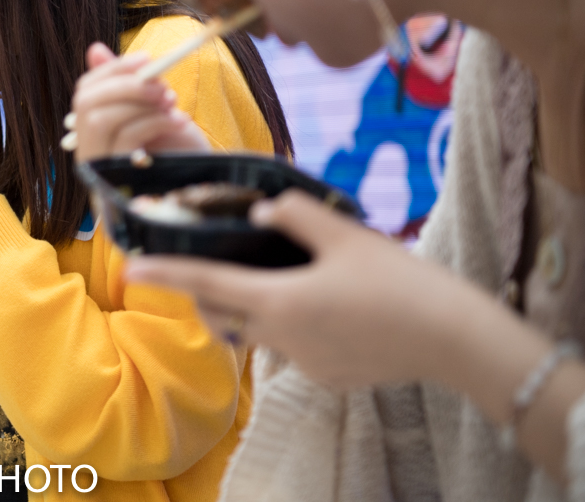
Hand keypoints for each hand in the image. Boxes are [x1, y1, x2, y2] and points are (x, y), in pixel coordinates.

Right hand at [70, 42, 209, 162]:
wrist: (198, 187)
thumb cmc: (172, 148)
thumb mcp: (149, 110)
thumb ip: (124, 84)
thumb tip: (94, 48)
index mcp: (93, 131)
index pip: (85, 92)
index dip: (112, 70)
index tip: (145, 58)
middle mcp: (89, 149)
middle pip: (87, 105)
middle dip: (126, 86)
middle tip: (161, 84)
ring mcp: (101, 164)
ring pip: (103, 120)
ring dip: (141, 103)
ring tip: (172, 102)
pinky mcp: (119, 175)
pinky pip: (128, 137)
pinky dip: (155, 121)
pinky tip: (179, 121)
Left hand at [123, 190, 488, 389]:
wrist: (454, 340)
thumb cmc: (400, 282)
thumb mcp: (346, 235)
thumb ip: (296, 215)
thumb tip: (263, 208)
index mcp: (277, 301)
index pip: (205, 283)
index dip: (165, 273)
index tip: (130, 268)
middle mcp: (281, 338)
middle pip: (223, 314)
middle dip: (205, 293)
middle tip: (205, 265)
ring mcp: (304, 364)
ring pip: (256, 333)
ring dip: (249, 310)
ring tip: (272, 280)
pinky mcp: (327, 378)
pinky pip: (292, 350)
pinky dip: (292, 327)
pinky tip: (327, 308)